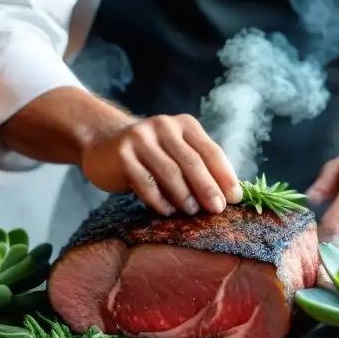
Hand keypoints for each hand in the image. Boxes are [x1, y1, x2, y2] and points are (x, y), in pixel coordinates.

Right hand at [80, 114, 242, 216]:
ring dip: (184, 195)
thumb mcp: (176, 151)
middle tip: (218, 209)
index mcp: (184, 125)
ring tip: (192, 212)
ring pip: (169, 172)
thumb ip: (199, 166)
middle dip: (207, 188)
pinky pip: (145, 182)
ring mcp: (141, 139)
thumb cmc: (149, 154)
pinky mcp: (122, 155)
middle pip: (192, 162)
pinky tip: (167, 211)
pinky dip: (158, 199)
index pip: (211, 151)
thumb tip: (229, 195)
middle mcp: (164, 127)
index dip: (225, 176)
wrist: (103, 142)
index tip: (235, 198)